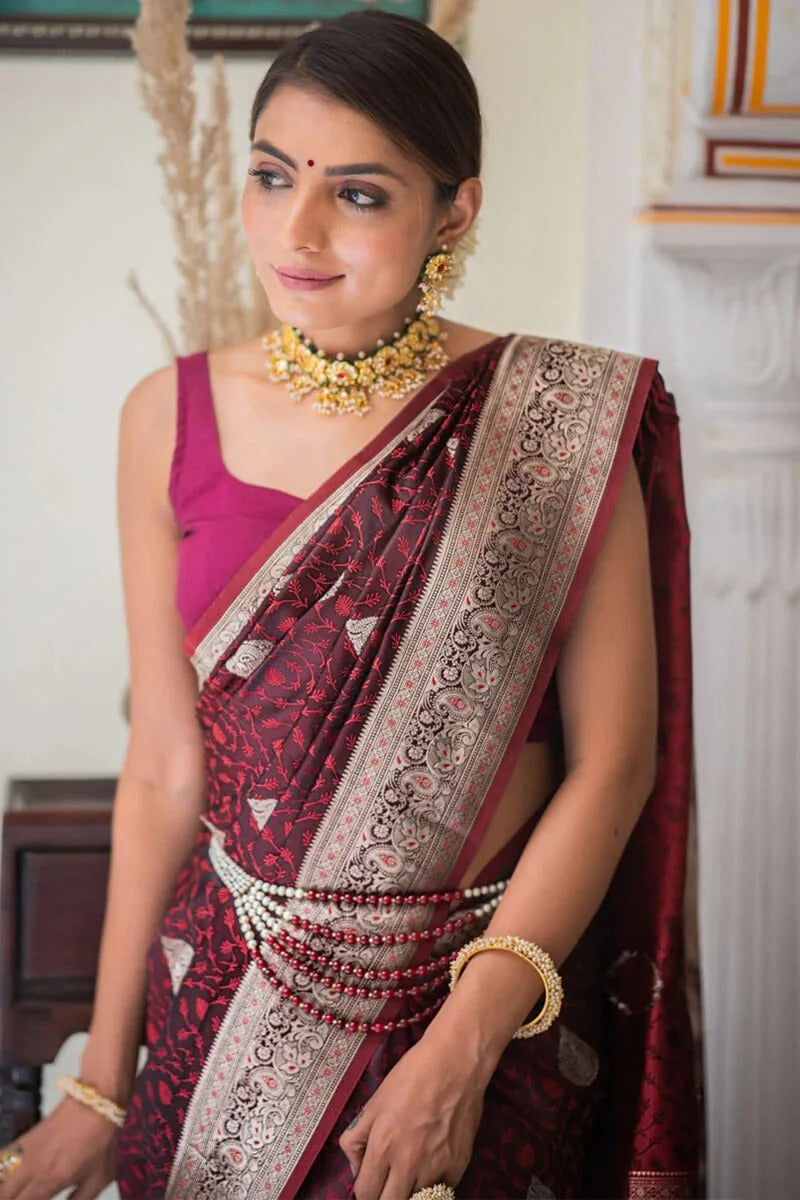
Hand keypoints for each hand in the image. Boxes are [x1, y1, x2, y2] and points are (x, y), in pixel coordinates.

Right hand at [0, 1097, 117, 1199]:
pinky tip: (10, 1180)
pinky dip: (2, 1172)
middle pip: (4, 1194)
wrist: (97, 1100)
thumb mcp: (99, 1178)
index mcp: (50, 1180)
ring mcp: (24, 1152)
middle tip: (26, 1197)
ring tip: (16, 1192)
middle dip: (10, 1199)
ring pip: (0, 1179)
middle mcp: (31, 1168)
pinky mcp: (23, 1140)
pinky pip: (2, 1160)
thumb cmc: (102, 1140)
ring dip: (6, 1190)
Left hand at [338, 1033, 486, 1199]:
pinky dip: (434, 1185)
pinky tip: (431, 1166)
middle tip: (387, 1184)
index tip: (369, 1184)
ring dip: (409, 1191)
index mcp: (382, 1146)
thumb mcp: (374, 1102)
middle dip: (384, 1197)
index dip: (364, 1191)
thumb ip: (356, 1138)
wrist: (455, 1061)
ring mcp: (436, 1167)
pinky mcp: (459, 1165)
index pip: (365, 1194)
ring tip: (409, 1173)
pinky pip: (442, 1191)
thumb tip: (355, 1168)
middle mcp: (408, 1163)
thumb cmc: (412, 1075)